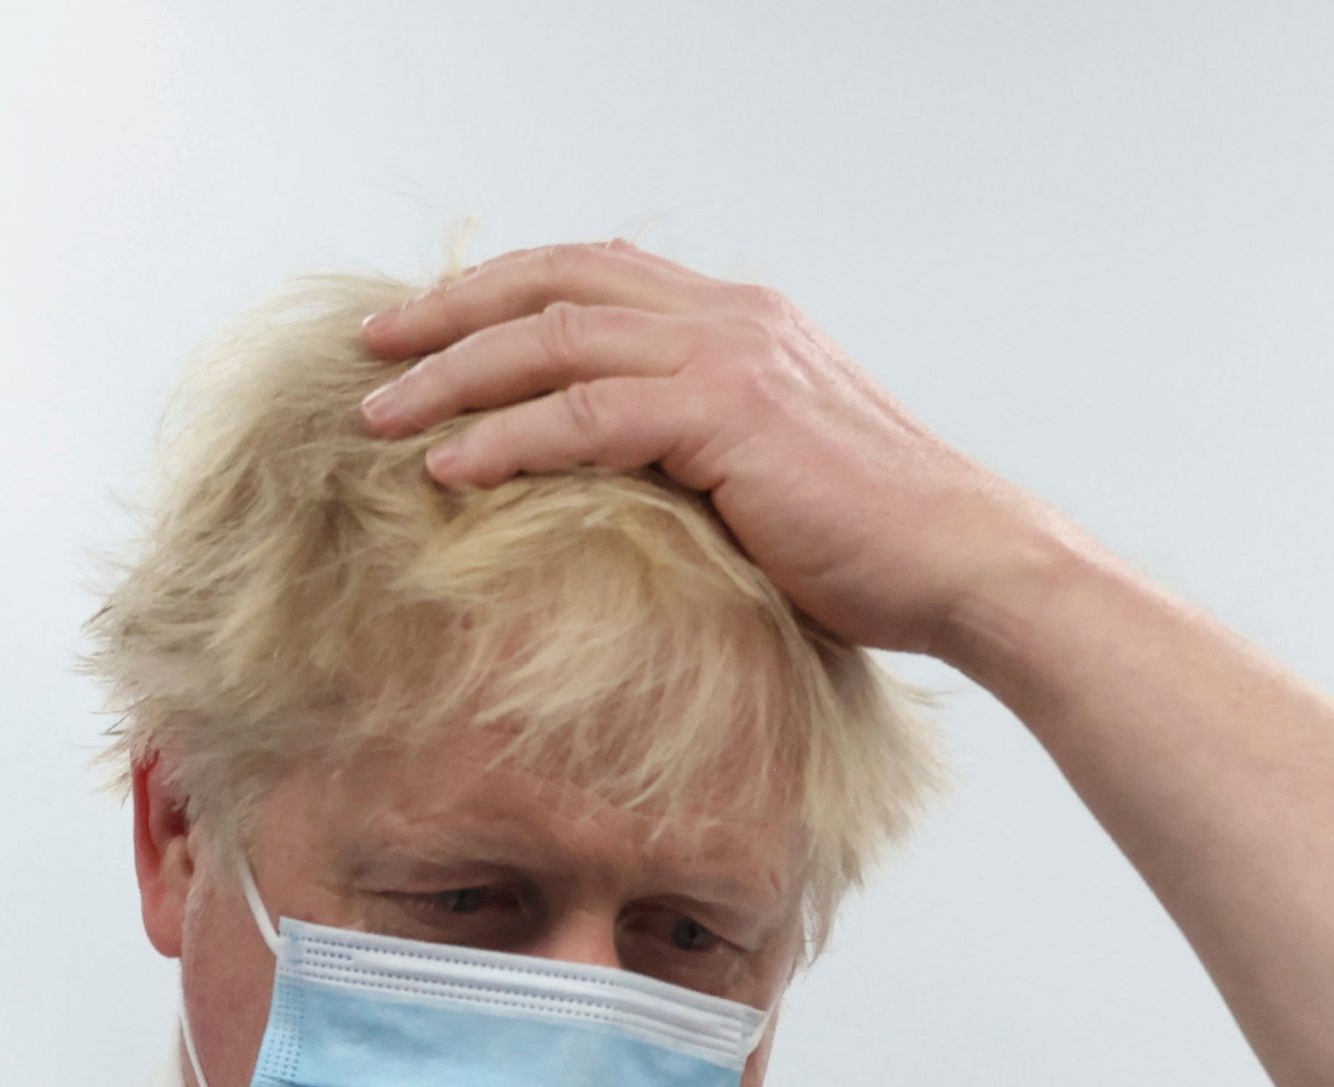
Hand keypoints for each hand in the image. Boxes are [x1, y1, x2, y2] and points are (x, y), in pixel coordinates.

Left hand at [357, 238, 1066, 660]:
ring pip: (554, 339)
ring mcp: (730, 357)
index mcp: (741, 322)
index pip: (595, 277)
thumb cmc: (876, 545)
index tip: (428, 329)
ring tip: (380, 416)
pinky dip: (506, 438)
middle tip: (372, 348)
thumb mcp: (772, 477)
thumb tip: (616, 489)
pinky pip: (585, 414)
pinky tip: (449, 469)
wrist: (962, 562)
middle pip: (555, 284)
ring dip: (454, 376)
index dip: (501, 295)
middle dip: (449, 312)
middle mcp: (730, 317)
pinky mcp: (728, 414)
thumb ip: (696, 455)